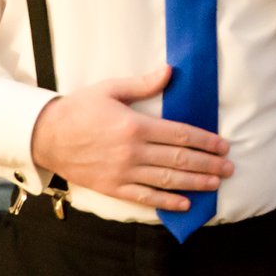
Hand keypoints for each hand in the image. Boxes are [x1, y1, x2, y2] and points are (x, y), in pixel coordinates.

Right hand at [30, 65, 233, 212]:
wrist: (46, 135)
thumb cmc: (80, 109)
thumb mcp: (110, 89)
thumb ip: (143, 84)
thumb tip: (170, 71)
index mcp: (136, 125)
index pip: (180, 134)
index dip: (205, 141)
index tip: (223, 145)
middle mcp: (133, 152)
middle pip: (179, 160)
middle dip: (207, 164)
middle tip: (229, 168)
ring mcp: (123, 172)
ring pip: (166, 181)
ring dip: (194, 183)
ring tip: (215, 184)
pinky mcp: (112, 187)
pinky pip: (144, 197)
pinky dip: (166, 203)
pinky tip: (185, 204)